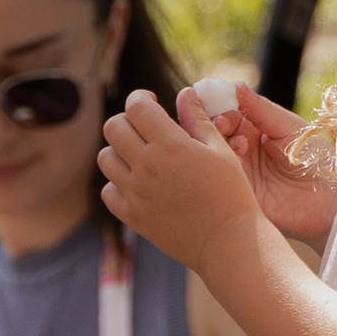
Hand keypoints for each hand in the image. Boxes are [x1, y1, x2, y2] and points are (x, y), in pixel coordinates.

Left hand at [97, 88, 259, 283]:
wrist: (227, 242)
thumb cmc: (231, 193)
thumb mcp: (221, 150)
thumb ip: (198, 120)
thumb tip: (185, 93)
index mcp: (170, 145)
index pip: (136, 107)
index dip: (141, 98)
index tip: (151, 102)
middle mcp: (147, 167)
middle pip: (113, 128)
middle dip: (127, 120)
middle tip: (143, 127)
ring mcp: (136, 194)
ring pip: (105, 159)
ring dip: (119, 151)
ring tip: (140, 155)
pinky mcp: (133, 217)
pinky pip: (108, 192)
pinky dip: (117, 183)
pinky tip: (137, 182)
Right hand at [197, 80, 336, 245]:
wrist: (327, 196)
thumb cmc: (315, 156)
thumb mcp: (288, 126)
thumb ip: (261, 109)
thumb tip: (236, 87)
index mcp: (254, 128)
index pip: (227, 113)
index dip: (220, 108)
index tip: (219, 106)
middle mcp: (242, 148)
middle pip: (215, 133)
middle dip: (214, 125)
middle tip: (221, 124)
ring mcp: (239, 170)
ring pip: (215, 154)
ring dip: (219, 146)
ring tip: (238, 146)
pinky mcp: (238, 192)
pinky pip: (221, 178)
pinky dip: (222, 169)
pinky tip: (236, 164)